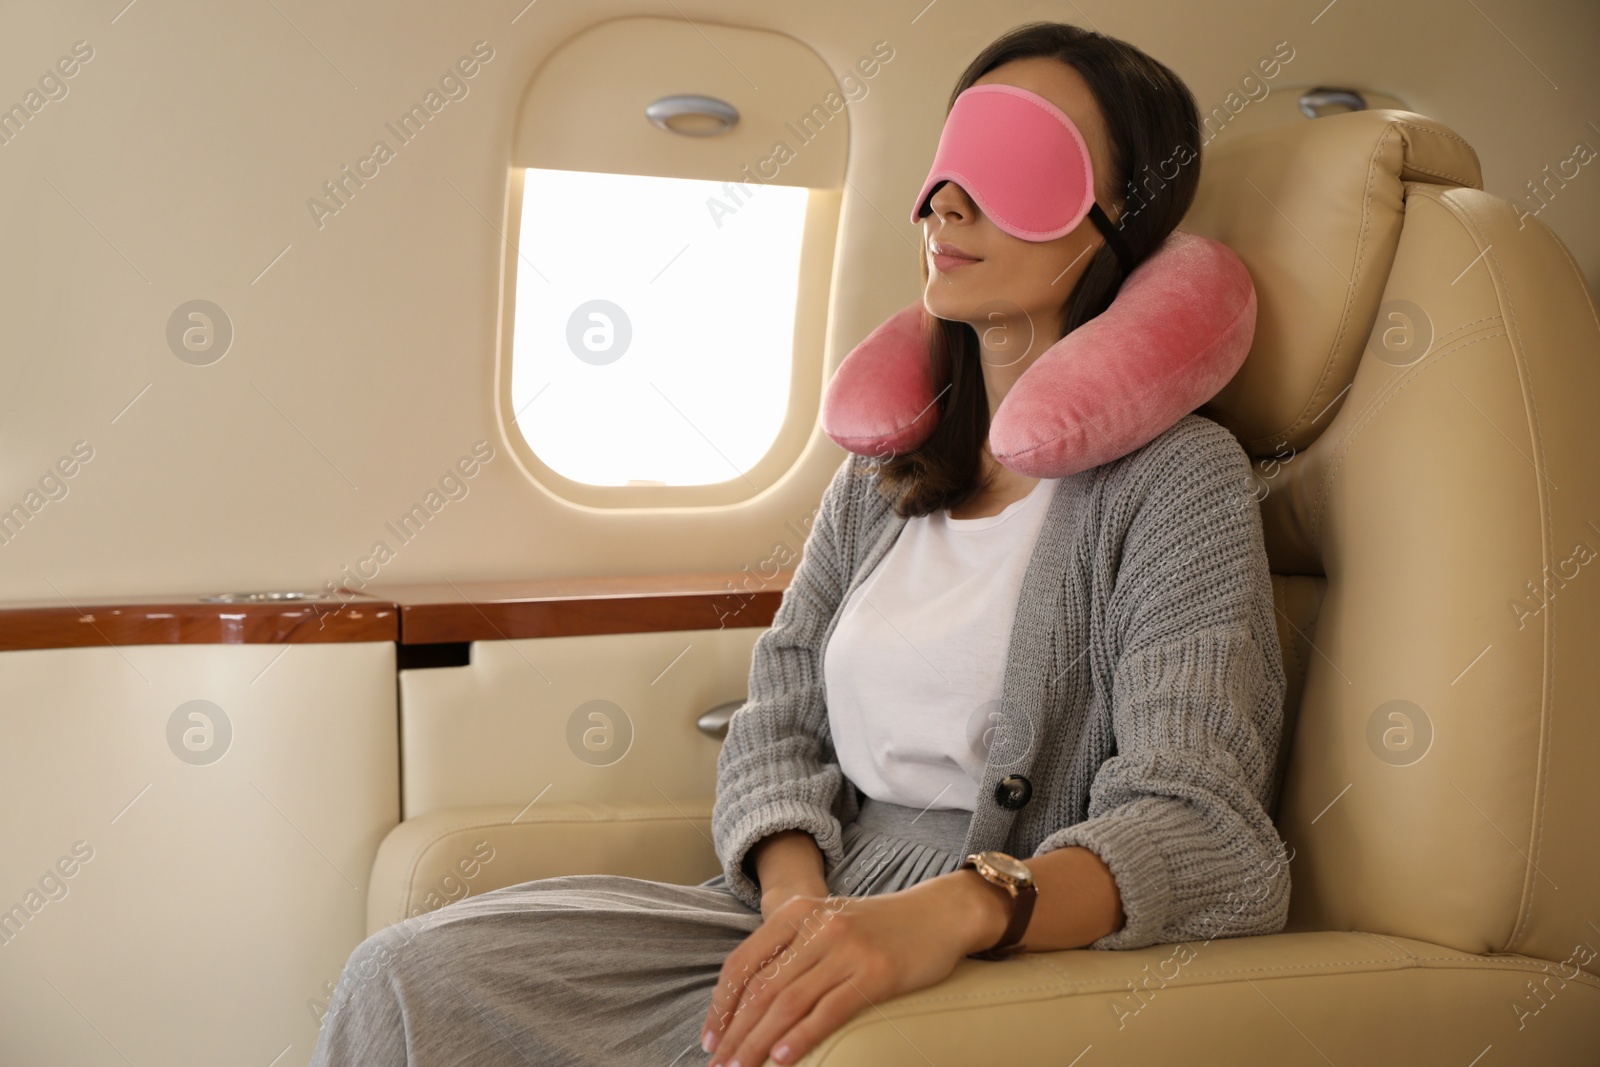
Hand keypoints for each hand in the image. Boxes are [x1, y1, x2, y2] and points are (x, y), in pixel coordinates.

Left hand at [700, 878, 985, 1066]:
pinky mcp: (876, 973)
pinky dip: (802, 1038)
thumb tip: (750, 1002)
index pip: (743, 964)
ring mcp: (847, 950)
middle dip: (736, 1034)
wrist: (939, 913)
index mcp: (797, 913)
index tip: (710, 1039)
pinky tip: (782, 1059)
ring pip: (789, 1003)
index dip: (721, 1006)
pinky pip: (829, 1010)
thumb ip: (791, 951)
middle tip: (719, 1066)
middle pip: (762, 990)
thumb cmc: (879, 927)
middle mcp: (817, 928)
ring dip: (759, 1043)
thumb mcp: (826, 924)